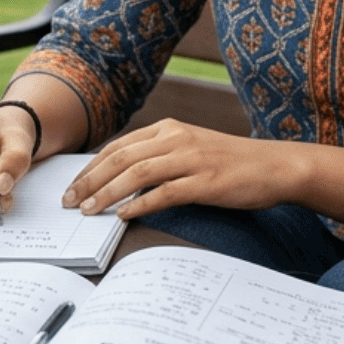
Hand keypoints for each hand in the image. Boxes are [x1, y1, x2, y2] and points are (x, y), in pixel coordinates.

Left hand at [62, 118, 300, 220]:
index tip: (72, 187)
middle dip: (90, 181)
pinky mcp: (206, 181)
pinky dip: (141, 203)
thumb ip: (158, 156)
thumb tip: (119, 179)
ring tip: (89, 211)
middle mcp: (176, 138)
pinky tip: (124, 215)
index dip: (90, 167)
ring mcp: (191, 159)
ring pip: (137, 173)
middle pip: (121, 158)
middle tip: (70, 202)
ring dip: (107, 193)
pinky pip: (165, 192)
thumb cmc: (230, 162)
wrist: (274, 165)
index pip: (117, 146)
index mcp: (168, 128)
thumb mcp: (189, 148)